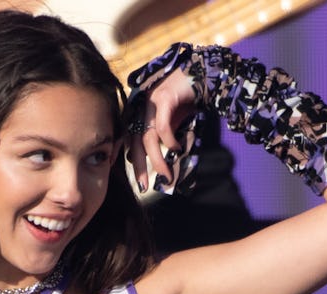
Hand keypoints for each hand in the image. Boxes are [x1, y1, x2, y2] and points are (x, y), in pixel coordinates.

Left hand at [125, 71, 195, 192]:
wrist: (200, 73)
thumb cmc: (184, 99)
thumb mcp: (171, 121)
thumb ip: (162, 138)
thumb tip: (160, 161)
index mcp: (138, 111)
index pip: (128, 139)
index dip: (126, 158)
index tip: (131, 177)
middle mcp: (140, 106)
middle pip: (135, 142)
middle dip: (139, 167)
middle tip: (143, 187)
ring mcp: (151, 101)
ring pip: (148, 138)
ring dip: (157, 160)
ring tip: (165, 176)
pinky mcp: (164, 98)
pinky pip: (162, 126)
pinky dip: (169, 141)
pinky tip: (176, 149)